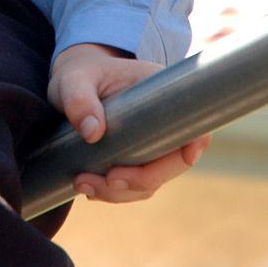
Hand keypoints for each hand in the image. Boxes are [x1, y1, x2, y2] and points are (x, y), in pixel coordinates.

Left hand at [47, 42, 209, 204]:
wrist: (72, 84)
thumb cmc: (78, 75)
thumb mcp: (73, 81)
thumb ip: (79, 100)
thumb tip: (92, 133)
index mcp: (161, 94)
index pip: (192, 122)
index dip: (195, 142)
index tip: (186, 157)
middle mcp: (164, 120)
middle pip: (172, 161)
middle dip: (141, 179)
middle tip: (107, 180)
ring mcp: (152, 141)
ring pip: (151, 179)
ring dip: (121, 191)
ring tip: (83, 184)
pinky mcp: (137, 156)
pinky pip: (135, 183)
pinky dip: (115, 191)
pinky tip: (89, 188)